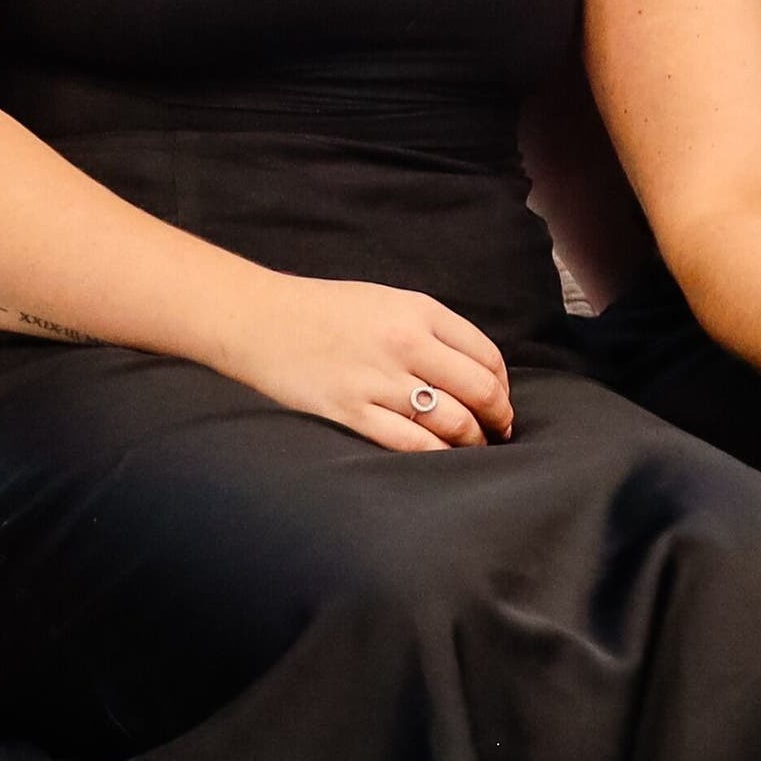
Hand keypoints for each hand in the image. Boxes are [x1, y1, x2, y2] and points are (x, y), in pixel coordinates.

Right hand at [212, 274, 515, 451]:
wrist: (257, 319)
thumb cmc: (325, 312)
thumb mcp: (388, 302)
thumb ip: (432, 330)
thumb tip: (475, 372)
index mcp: (419, 312)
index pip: (487, 355)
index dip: (503, 386)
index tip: (499, 401)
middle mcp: (406, 344)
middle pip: (479, 390)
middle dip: (498, 417)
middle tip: (499, 431)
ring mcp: (378, 380)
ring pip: (453, 421)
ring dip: (472, 441)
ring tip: (472, 447)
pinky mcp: (350, 411)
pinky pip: (411, 443)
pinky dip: (437, 455)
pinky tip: (442, 458)